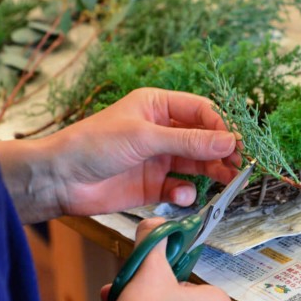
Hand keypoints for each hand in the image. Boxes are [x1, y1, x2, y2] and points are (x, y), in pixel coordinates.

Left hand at [0, 88, 239, 222]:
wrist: (59, 180)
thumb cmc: (94, 145)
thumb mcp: (144, 137)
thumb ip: (188, 141)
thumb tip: (229, 141)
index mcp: (158, 106)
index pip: (201, 111)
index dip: (222, 127)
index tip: (239, 144)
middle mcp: (161, 130)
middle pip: (203, 139)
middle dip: (222, 152)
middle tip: (240, 167)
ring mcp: (157, 158)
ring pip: (196, 164)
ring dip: (212, 173)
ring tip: (227, 182)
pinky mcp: (152, 185)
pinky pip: (180, 187)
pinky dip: (186, 192)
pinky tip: (181, 195)